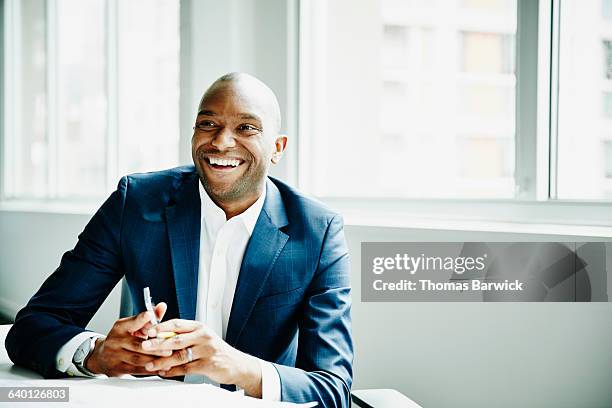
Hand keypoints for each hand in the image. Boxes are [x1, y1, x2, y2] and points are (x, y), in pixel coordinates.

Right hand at [85, 303, 172, 375]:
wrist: (102, 356)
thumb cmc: (123, 339)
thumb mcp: (133, 326)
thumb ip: (149, 319)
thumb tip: (162, 306)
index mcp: (120, 327)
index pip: (132, 322)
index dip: (141, 319)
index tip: (150, 315)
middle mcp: (116, 341)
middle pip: (137, 344)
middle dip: (154, 347)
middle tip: (169, 348)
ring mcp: (115, 356)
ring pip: (137, 359)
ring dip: (154, 360)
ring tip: (168, 359)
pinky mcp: (118, 369)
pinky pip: (136, 370)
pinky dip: (149, 370)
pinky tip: (160, 368)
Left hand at [142, 319, 261, 397]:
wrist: (236, 364)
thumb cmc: (215, 350)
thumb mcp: (202, 337)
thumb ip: (184, 335)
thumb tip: (160, 335)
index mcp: (200, 327)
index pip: (177, 324)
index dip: (162, 327)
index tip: (148, 331)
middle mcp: (203, 336)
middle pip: (176, 339)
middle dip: (158, 343)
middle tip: (144, 346)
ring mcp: (206, 350)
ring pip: (179, 356)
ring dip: (162, 361)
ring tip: (150, 364)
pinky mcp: (208, 364)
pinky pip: (186, 368)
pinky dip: (173, 371)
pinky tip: (164, 372)